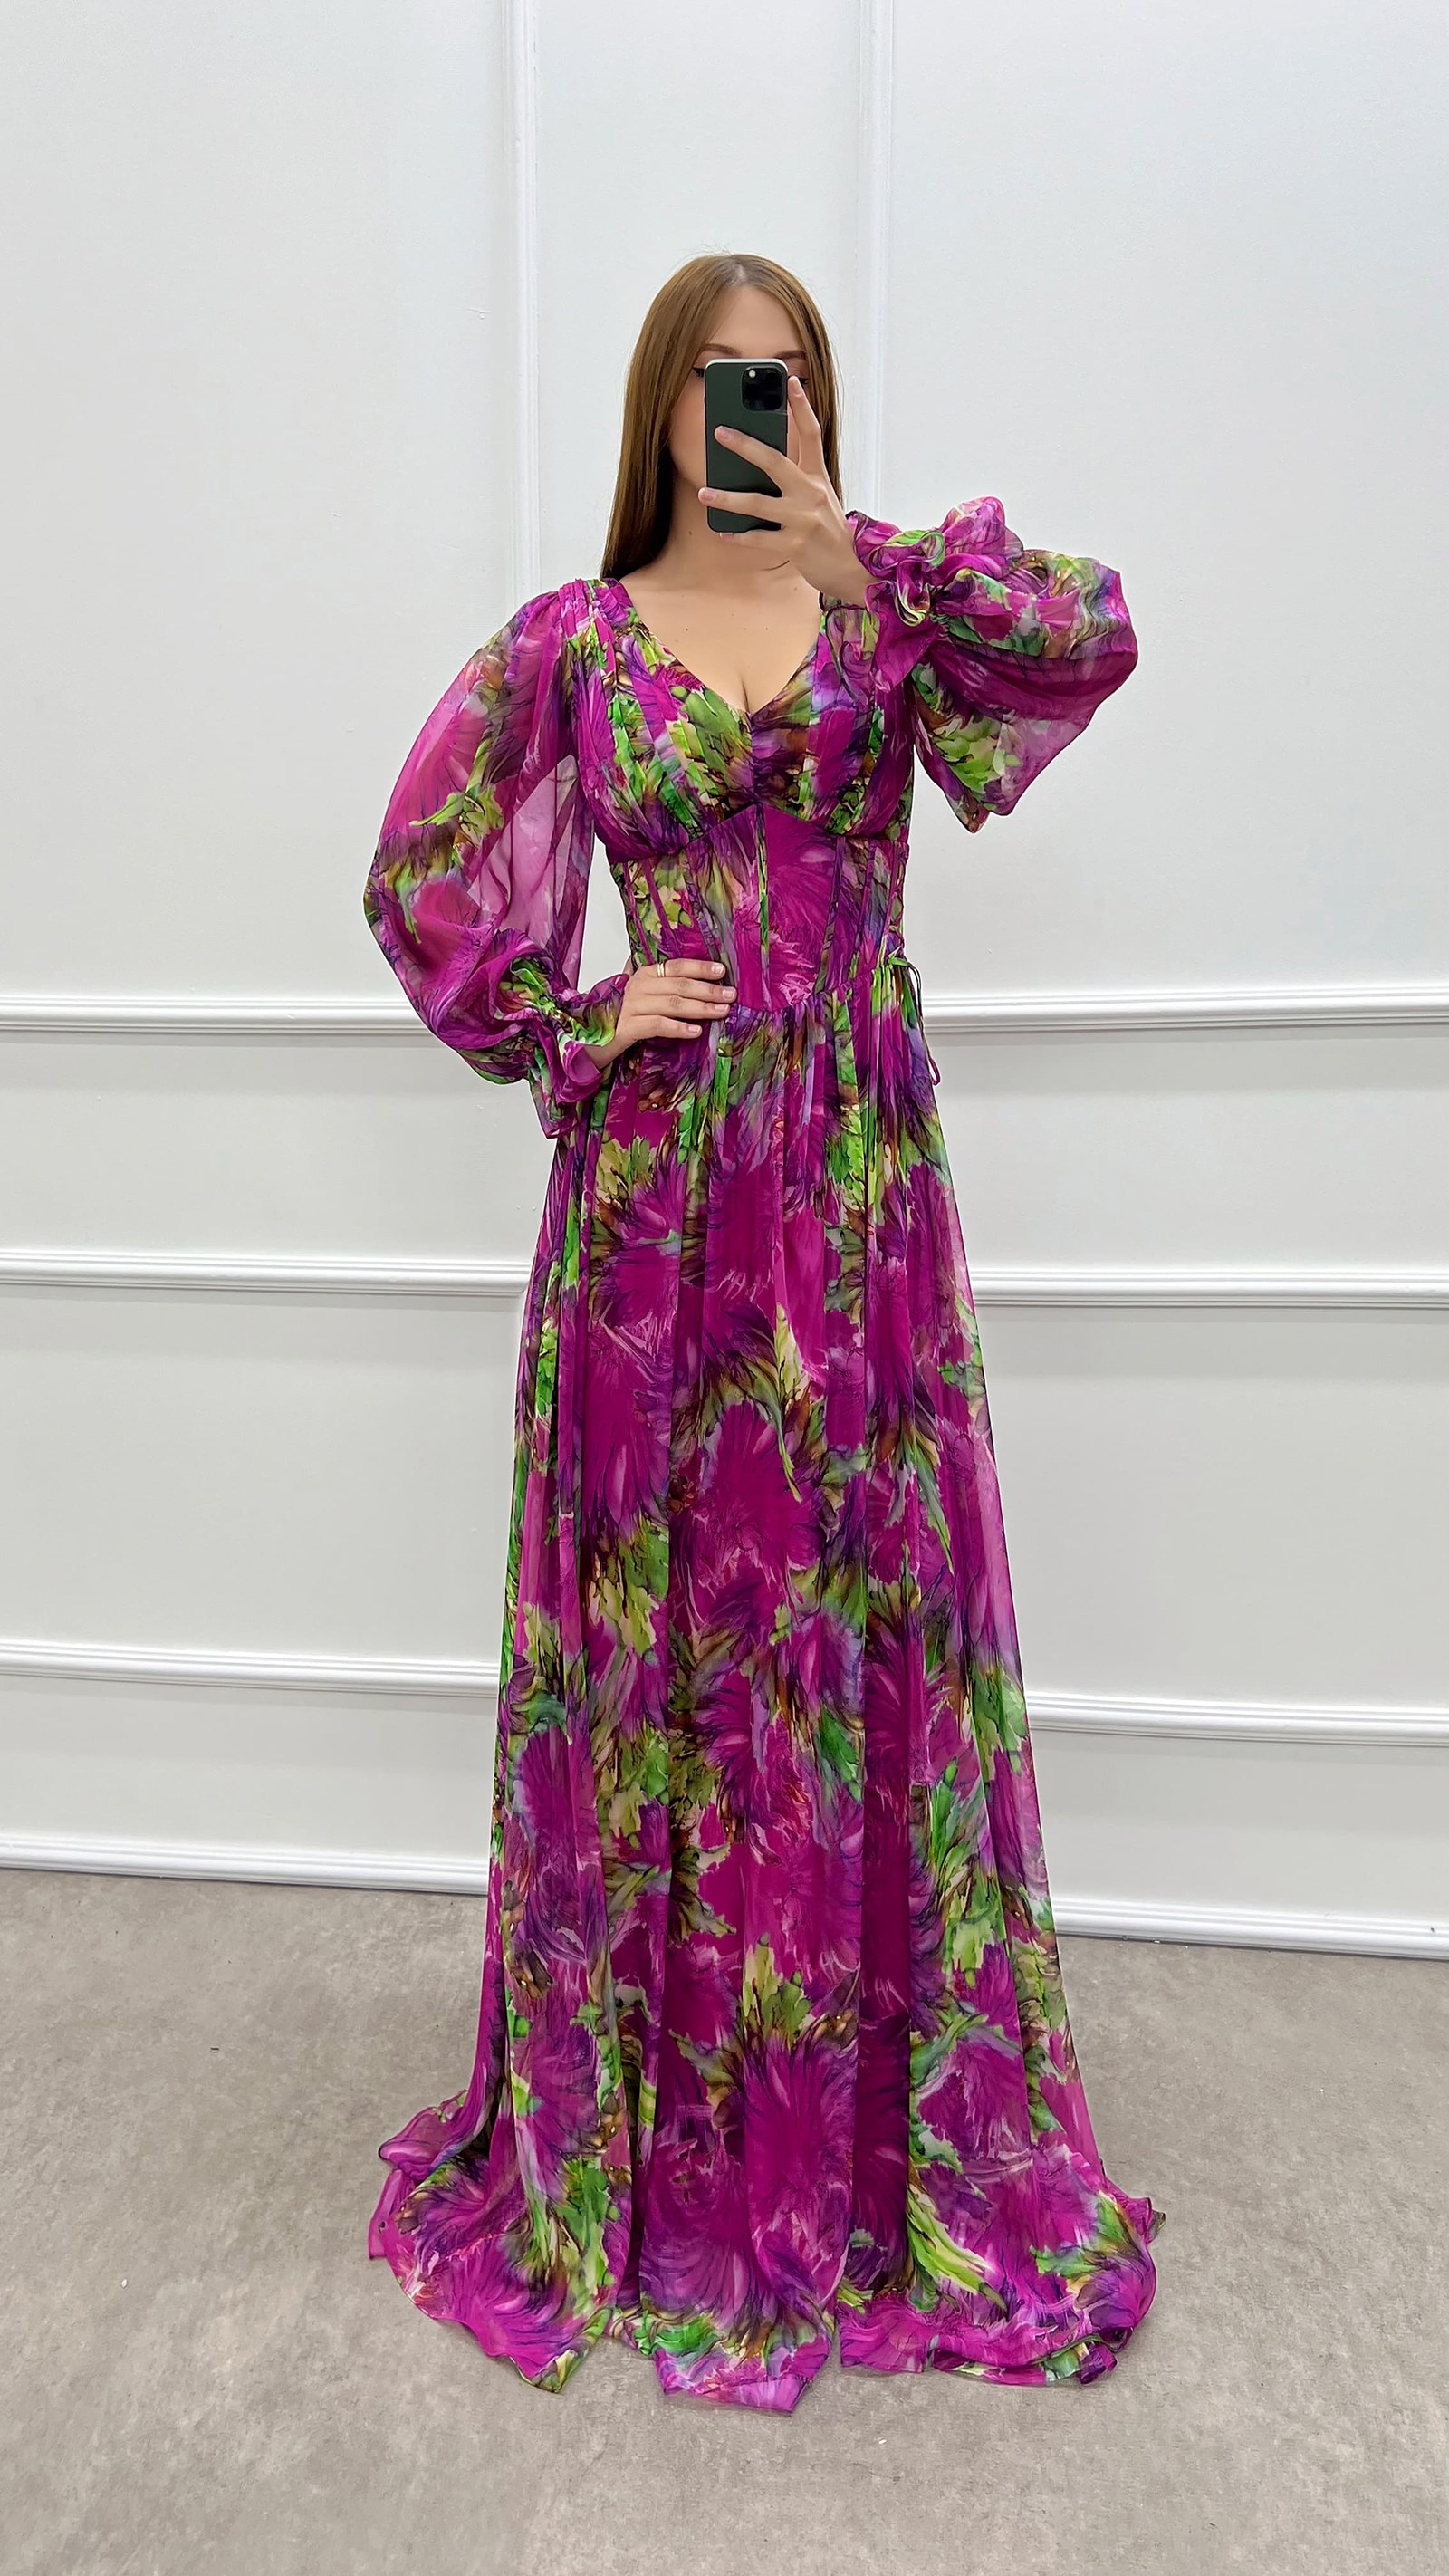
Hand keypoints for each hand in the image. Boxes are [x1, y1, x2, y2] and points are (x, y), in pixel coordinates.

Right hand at [583, 957, 734, 1069]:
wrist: (592, 1040)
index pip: (676, 966)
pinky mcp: (627, 1028)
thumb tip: (700, 981)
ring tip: (721, 1012)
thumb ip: (665, 987)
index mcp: (644, 975)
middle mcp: (637, 987)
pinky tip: (695, 1031)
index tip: (722, 971)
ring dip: (700, 1008)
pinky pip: (657, 1025)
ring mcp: (631, 1007)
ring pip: (672, 1004)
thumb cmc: (624, 1018)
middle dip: (708, 990)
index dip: (699, 968)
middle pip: (679, 985)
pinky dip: (678, 1028)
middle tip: (730, 995)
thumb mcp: (644, 997)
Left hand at [700, 377, 870, 605]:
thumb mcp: (819, 498)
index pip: (811, 434)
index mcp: (818, 477)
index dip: (802, 407)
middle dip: (744, 445)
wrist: (852, 569)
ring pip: (757, 503)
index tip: (790, 382)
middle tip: (719, 432)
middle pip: (774, 461)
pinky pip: (759, 538)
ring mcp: (803, 519)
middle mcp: (811, 493)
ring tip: (703, 493)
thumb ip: (796, 481)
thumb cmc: (829, 531)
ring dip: (727, 498)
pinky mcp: (795, 544)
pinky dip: (739, 536)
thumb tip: (757, 466)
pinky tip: (722, 532)